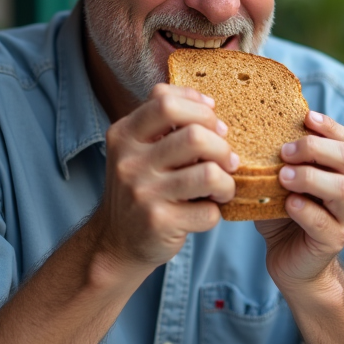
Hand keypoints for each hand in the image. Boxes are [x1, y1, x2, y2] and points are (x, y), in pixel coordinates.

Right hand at [91, 84, 237, 272]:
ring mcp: (143, 193)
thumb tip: (210, 106)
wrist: (116, 242)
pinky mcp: (159, 223)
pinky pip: (208, 211)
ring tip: (222, 187)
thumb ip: (164, 123)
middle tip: (227, 160)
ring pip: (208, 174)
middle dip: (222, 147)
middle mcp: (130, 161)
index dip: (199, 108)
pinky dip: (216, 211)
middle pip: (195, 136)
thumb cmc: (141, 187)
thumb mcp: (138, 149)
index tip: (213, 122)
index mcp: (125, 134)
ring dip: (226, 182)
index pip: (165, 101)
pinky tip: (207, 210)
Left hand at [256, 111, 343, 290]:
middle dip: (314, 148)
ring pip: (340, 187)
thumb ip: (283, 158)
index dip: (329, 126)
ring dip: (309, 177)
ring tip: (283, 176)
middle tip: (284, 151)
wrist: (292, 263)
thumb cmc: (286, 214)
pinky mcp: (336, 239)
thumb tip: (259, 124)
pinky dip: (304, 209)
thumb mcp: (285, 181)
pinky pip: (323, 221)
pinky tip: (287, 204)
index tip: (305, 118)